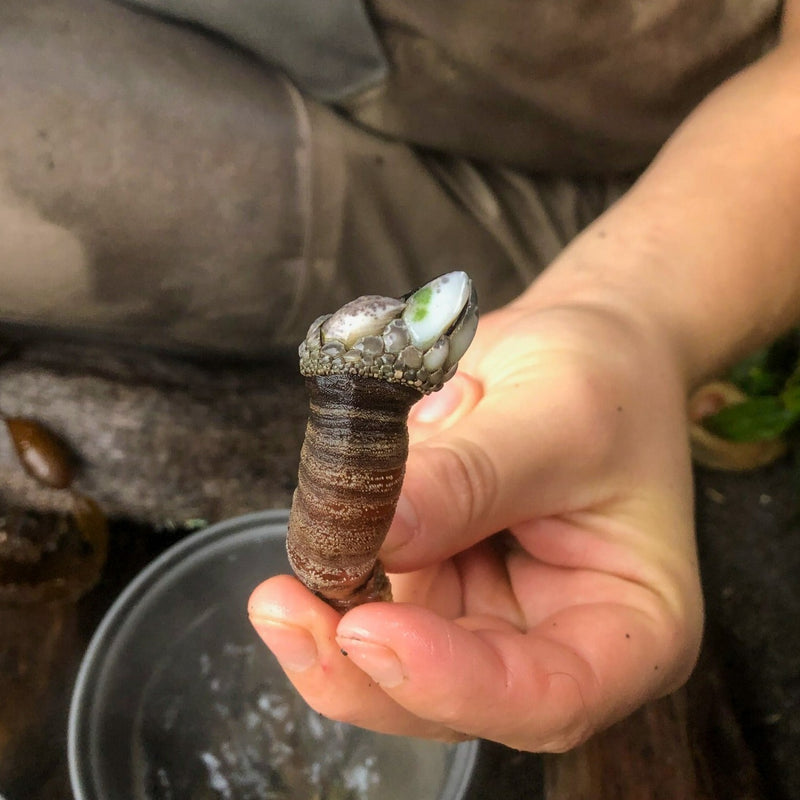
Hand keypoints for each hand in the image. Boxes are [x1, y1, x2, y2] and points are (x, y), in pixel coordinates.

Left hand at [248, 299, 703, 750]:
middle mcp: (554, 638)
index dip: (454, 683)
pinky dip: (334, 571)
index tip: (373, 632)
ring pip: (395, 658)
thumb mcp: (555, 414)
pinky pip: (372, 594)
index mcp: (631, 626)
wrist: (578, 345)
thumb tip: (375, 535)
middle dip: (361, 662)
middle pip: (453, 696)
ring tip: (291, 568)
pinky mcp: (436, 576)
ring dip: (331, 621)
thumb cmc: (606, 378)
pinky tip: (323, 523)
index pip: (550, 698)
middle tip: (285, 608)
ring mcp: (486, 611)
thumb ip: (471, 479)